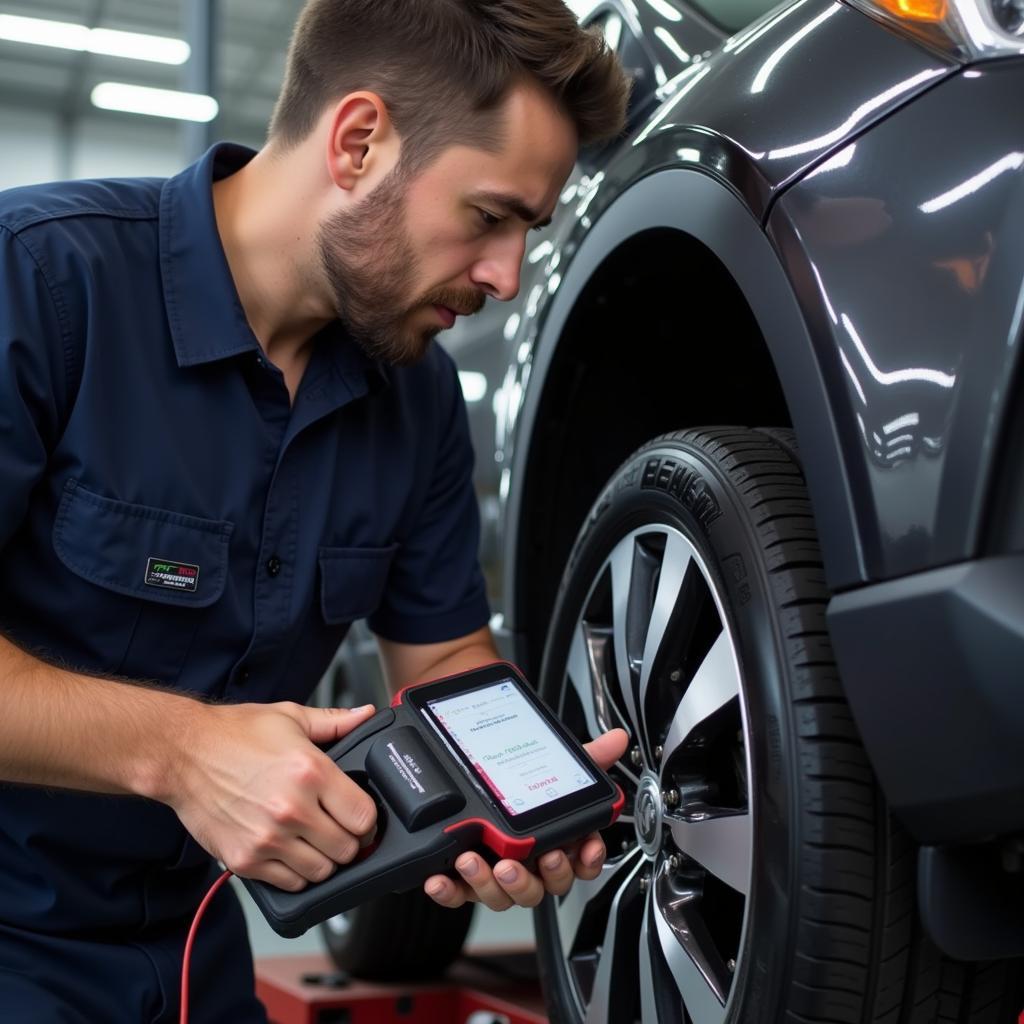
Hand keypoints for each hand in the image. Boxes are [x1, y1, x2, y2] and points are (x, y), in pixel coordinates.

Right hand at [164, 701, 378, 891]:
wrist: (182, 754)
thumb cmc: (233, 735)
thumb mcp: (290, 717)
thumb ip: (334, 722)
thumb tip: (366, 716)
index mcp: (311, 772)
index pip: (364, 817)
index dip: (368, 820)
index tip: (361, 818)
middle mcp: (292, 809)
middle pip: (347, 850)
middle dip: (348, 841)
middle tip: (337, 829)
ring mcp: (268, 839)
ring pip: (322, 872)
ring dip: (323, 860)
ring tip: (313, 841)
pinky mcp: (245, 859)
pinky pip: (289, 883)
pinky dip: (295, 873)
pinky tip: (289, 851)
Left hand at [422, 728, 628, 909]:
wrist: (481, 782)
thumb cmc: (528, 787)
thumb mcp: (556, 767)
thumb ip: (589, 755)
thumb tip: (617, 738)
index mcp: (558, 845)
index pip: (580, 865)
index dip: (585, 862)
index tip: (582, 850)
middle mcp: (530, 866)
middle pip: (539, 888)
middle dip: (526, 879)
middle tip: (513, 863)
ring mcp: (498, 875)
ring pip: (501, 895)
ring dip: (486, 883)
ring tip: (472, 860)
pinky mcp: (467, 881)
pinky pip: (460, 894)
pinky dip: (450, 891)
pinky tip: (439, 879)